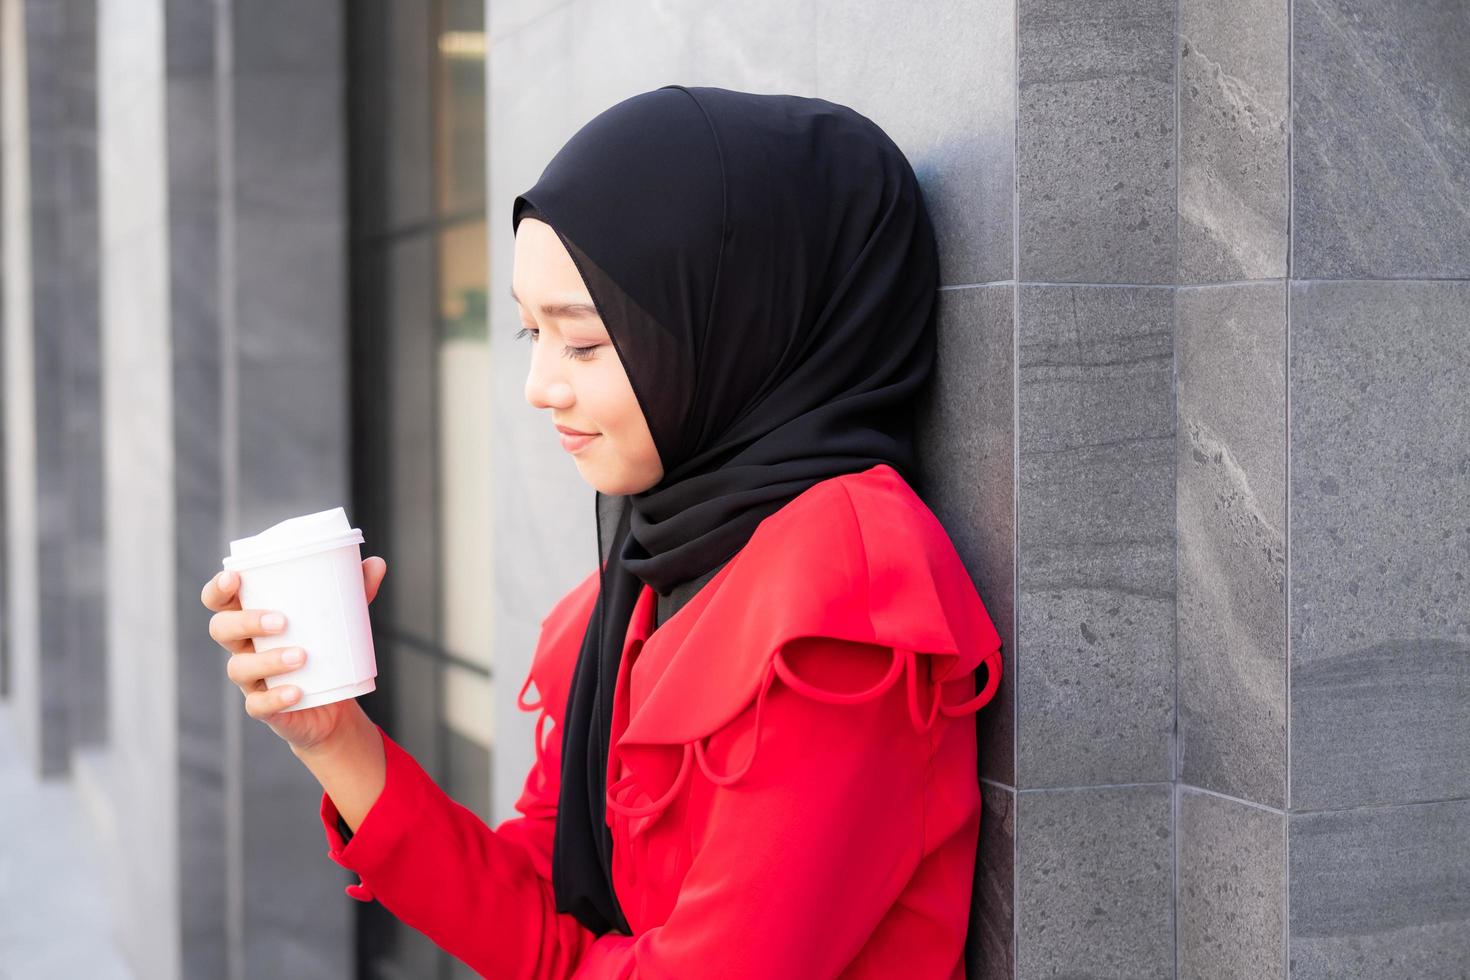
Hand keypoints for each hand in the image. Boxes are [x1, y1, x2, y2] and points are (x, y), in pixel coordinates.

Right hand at [201, 556, 387, 754]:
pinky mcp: (265, 708)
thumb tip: (377, 564)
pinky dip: (276, 698)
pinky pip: (258, 705)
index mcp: (252, 620)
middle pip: (222, 629)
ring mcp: (251, 679)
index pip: (220, 601)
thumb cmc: (325, 649)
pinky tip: (296, 692)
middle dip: (246, 621)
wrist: (333, 704)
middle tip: (282, 620)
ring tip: (302, 656)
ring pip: (239, 667)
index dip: (218, 589)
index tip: (234, 578)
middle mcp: (244, 647)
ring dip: (268, 660)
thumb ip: (355, 592)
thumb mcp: (341, 619)